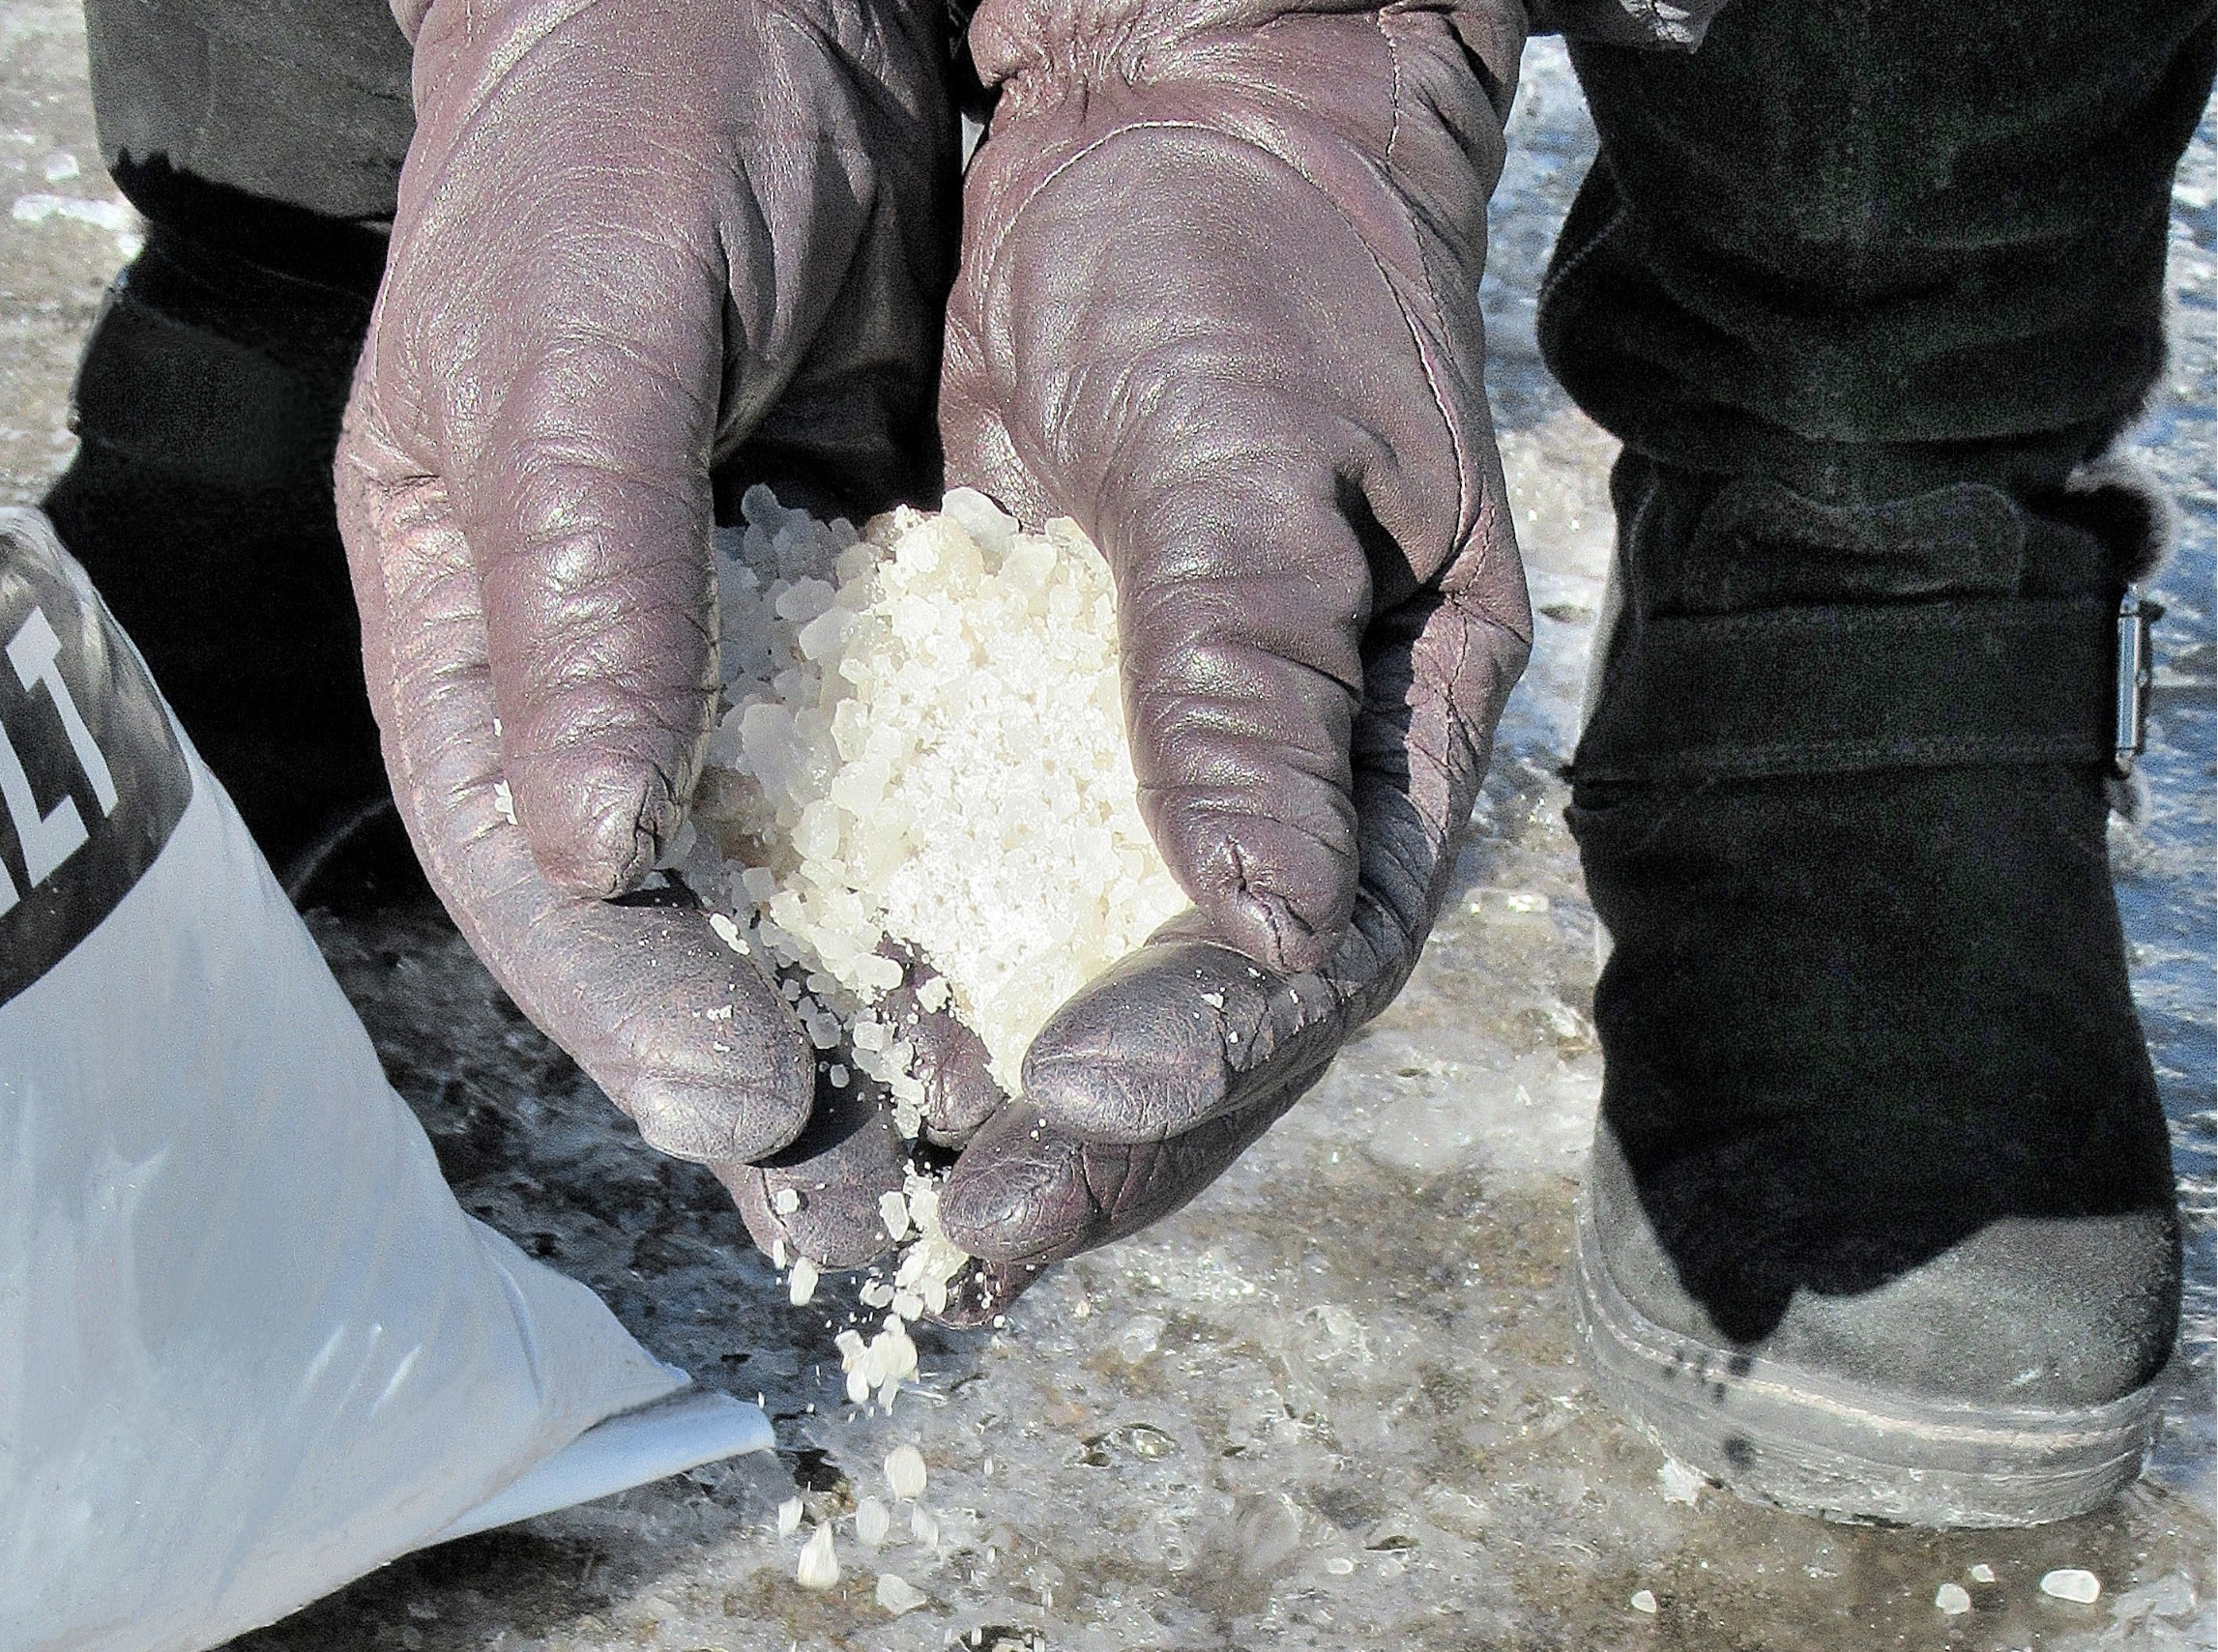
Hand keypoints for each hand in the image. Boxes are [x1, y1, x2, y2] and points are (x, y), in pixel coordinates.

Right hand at [335, 0, 960, 1265]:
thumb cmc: (618, 123)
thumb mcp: (576, 335)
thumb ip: (580, 581)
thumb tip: (586, 848)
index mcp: (464, 616)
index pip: (523, 859)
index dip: (625, 999)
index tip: (748, 1103)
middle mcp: (584, 664)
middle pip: (652, 918)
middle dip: (751, 1065)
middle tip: (862, 1213)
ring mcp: (715, 644)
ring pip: (783, 875)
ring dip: (867, 1009)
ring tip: (960, 1149)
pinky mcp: (845, 610)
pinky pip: (897, 782)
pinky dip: (954, 887)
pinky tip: (1026, 975)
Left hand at [932, 0, 1533, 1311]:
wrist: (1177, 119)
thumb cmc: (1261, 260)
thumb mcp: (1259, 465)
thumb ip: (1245, 688)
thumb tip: (1262, 927)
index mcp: (1395, 738)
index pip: (1311, 951)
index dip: (1196, 1055)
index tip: (1059, 1120)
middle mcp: (1286, 784)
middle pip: (1199, 1016)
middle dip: (1076, 1136)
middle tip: (944, 1237)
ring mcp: (1163, 762)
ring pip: (1082, 972)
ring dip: (979, 1080)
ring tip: (863, 1178)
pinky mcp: (1044, 718)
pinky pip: (985, 871)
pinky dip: (913, 952)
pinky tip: (831, 1019)